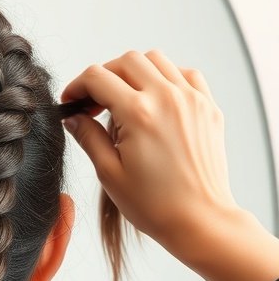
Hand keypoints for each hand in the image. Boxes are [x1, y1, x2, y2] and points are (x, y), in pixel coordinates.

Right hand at [59, 49, 240, 251]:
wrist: (199, 220)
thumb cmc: (156, 205)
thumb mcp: (109, 173)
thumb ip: (88, 137)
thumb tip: (73, 117)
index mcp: (139, 114)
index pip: (97, 77)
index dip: (77, 86)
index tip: (72, 101)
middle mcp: (167, 98)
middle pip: (126, 61)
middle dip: (104, 76)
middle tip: (94, 102)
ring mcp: (191, 100)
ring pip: (156, 60)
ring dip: (134, 72)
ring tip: (125, 99)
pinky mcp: (208, 107)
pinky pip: (185, 74)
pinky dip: (166, 78)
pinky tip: (156, 100)